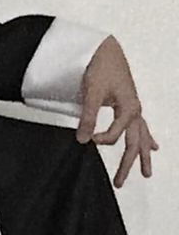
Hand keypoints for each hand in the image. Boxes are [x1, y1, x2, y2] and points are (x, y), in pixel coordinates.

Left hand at [76, 35, 158, 187]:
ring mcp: (135, 108)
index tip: (87, 138)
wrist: (105, 50)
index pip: (116, 134)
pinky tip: (153, 147)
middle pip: (134, 143)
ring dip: (142, 156)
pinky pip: (142, 127)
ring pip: (142, 137)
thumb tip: (82, 139)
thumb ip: (88, 116)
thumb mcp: (91, 92)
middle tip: (119, 183)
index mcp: (129, 108)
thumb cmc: (100, 68)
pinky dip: (147, 138)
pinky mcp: (130, 105)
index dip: (101, 138)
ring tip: (147, 174)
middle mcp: (136, 111)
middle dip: (128, 164)